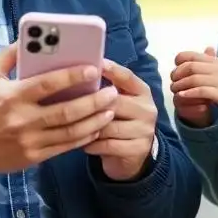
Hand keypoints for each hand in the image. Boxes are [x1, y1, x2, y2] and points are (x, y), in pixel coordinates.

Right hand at [0, 44, 119, 177]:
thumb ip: (10, 55)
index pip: (48, 84)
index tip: (94, 69)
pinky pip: (64, 148)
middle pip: (67, 112)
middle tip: (111, 92)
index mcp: (12, 96)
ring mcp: (29, 141)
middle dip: (94, 102)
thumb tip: (31, 37)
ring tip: (111, 110)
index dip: (73, 76)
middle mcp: (23, 120)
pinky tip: (95, 129)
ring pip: (70, 132)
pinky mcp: (32, 157)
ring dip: (95, 121)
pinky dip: (83, 138)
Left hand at [84, 60, 158, 181]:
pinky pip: (108, 145)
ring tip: (73, 126)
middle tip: (70, 104)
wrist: (135, 153)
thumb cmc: (120, 121)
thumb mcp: (119, 102)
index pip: (127, 77)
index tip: (94, 63)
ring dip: (89, 127)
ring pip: (109, 126)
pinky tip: (84, 143)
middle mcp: (147, 109)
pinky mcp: (137, 149)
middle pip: (115, 102)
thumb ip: (106, 89)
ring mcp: (144, 130)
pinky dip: (93, 144)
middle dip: (92, 104)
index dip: (111, 69)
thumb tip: (80, 71)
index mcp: (143, 92)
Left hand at [170, 50, 217, 120]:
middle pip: (190, 66)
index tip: (176, 69)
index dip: (180, 61)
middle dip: (177, 74)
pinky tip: (182, 97)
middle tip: (173, 81)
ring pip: (193, 78)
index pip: (194, 55)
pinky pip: (201, 91)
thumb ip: (216, 62)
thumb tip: (206, 51)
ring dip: (180, 85)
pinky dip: (189, 93)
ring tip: (175, 91)